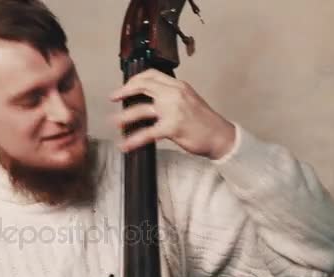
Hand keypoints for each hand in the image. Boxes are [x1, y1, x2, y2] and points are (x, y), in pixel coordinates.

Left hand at [110, 69, 235, 159]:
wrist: (220, 136)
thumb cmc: (204, 122)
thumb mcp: (188, 100)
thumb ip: (171, 97)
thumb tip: (150, 100)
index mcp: (178, 86)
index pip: (151, 75)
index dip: (134, 79)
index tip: (125, 86)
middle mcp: (175, 94)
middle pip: (143, 86)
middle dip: (124, 91)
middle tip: (113, 97)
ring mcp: (173, 110)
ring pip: (140, 109)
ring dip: (124, 116)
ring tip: (114, 122)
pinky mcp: (172, 127)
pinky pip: (146, 133)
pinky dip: (133, 140)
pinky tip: (125, 145)